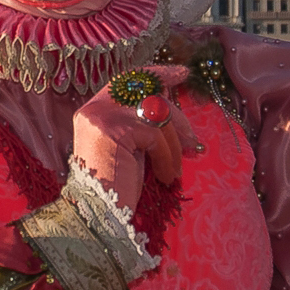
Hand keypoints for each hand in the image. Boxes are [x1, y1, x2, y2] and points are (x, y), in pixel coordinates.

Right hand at [72, 65, 190, 208]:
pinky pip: (156, 136)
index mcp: (93, 111)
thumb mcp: (127, 149)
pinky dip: (167, 158)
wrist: (98, 215)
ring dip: (175, 144)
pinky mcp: (116, 130)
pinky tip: (165, 177)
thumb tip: (172, 111)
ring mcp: (103, 116)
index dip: (156, 74)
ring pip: (157, 114)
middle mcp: (95, 108)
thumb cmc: (114, 189)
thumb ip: (139, 126)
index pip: (128, 80)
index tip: (181, 74)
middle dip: (178, 117)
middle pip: (149, 95)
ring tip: (174, 169)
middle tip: (195, 141)